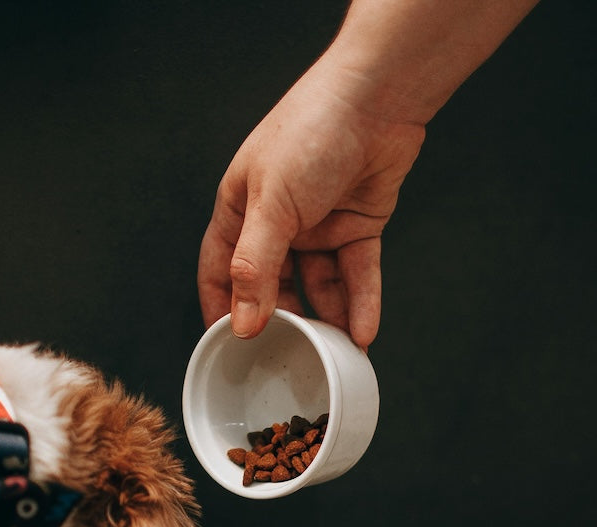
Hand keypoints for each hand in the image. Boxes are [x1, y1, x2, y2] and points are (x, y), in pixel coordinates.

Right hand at [197, 67, 425, 348]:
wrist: (376, 99)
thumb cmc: (311, 132)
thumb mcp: (272, 204)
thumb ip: (256, 266)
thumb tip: (243, 322)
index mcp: (242, 208)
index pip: (220, 270)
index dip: (222, 309)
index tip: (229, 348)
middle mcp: (278, 220)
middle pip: (274, 285)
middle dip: (282, 321)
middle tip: (288, 358)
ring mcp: (320, 224)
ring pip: (319, 284)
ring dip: (327, 318)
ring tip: (333, 354)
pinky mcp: (358, 225)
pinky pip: (356, 273)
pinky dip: (360, 302)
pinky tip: (362, 331)